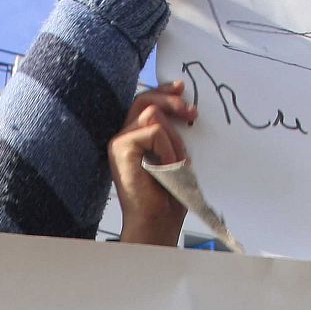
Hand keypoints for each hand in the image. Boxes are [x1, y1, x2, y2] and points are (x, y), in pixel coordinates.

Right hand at [112, 81, 196, 245]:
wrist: (156, 222)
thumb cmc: (167, 197)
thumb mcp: (174, 157)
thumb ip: (172, 134)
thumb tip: (182, 106)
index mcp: (132, 139)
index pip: (143, 103)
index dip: (162, 91)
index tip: (181, 88)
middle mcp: (122, 138)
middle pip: (144, 99)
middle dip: (170, 100)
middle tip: (192, 112)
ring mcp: (119, 142)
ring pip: (153, 115)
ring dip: (173, 139)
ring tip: (175, 164)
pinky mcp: (120, 148)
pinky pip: (154, 132)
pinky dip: (167, 149)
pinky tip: (165, 168)